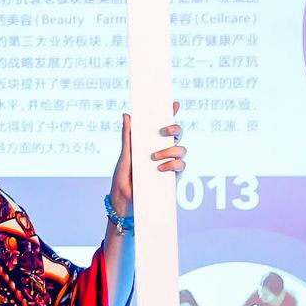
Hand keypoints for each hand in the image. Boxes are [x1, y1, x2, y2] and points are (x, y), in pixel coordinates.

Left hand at [109, 102, 185, 218]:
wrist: (124, 201)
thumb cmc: (123, 178)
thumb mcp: (125, 155)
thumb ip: (128, 136)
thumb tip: (127, 115)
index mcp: (151, 144)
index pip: (163, 126)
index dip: (171, 113)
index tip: (173, 103)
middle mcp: (163, 151)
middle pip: (177, 135)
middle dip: (175, 128)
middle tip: (164, 130)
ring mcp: (170, 163)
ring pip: (182, 149)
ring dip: (170, 150)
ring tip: (154, 157)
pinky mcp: (173, 176)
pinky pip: (181, 166)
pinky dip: (172, 164)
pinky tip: (160, 168)